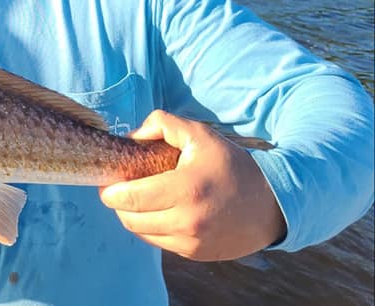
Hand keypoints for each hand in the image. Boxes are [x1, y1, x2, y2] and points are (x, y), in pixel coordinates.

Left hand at [99, 109, 284, 260]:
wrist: (272, 203)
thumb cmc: (232, 165)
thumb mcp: (200, 135)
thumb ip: (162, 124)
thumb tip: (131, 137)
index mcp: (185, 191)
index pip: (129, 199)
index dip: (111, 191)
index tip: (108, 183)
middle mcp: (187, 222)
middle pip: (130, 219)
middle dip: (118, 204)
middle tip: (119, 190)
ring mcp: (191, 243)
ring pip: (142, 233)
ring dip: (133, 217)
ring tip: (138, 200)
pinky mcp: (195, 254)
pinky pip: (159, 242)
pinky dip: (152, 228)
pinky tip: (159, 212)